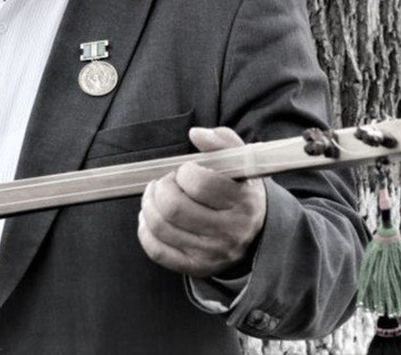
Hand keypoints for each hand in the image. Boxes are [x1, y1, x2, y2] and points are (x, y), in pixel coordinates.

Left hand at [138, 126, 265, 277]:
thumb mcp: (241, 162)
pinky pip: (157, 251)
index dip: (184, 172)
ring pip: (162, 228)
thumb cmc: (240, 190)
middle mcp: (229, 232)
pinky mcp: (195, 266)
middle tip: (166, 182)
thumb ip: (221, 141)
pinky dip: (145, 230)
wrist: (255, 234)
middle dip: (161, 188)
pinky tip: (149, 217)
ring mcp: (211, 253)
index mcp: (242, 202)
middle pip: (175, 208)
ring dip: (149, 204)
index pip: (200, 184)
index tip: (186, 170)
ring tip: (156, 195)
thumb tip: (196, 133)